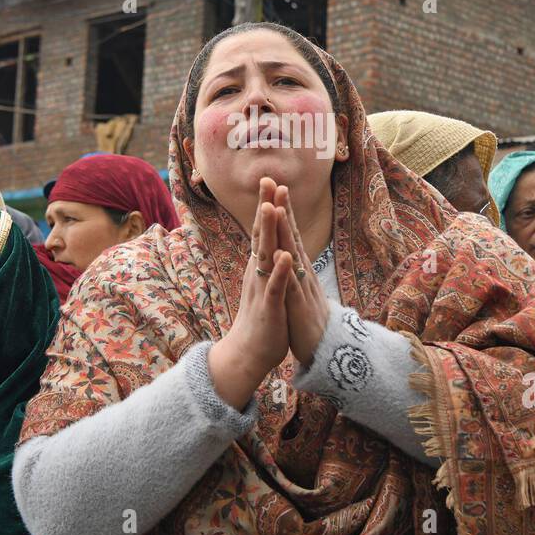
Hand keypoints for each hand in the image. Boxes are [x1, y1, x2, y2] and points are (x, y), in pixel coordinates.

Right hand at [207, 178, 292, 409]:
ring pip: (266, 255)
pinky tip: (287, 255)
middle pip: (262, 234)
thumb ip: (265, 263)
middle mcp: (258, 272)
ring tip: (273, 207)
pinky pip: (276, 287)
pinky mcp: (271, 307)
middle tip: (268, 179)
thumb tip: (266, 242)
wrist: (247, 355)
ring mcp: (263, 288)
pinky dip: (281, 271)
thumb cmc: (260, 319)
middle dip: (266, 207)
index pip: (264, 231)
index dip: (268, 205)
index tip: (271, 180)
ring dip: (270, 232)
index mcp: (259, 267)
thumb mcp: (263, 285)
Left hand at [273, 183, 329, 365]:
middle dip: (283, 210)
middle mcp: (303, 272)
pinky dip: (286, 270)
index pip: (290, 234)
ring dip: (285, 232)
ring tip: (276, 208)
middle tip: (277, 183)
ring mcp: (302, 287)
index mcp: (300, 268)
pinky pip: (292, 286)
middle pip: (292, 236)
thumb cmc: (309, 320)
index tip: (275, 187)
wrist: (326, 350)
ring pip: (292, 255)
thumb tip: (293, 252)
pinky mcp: (299, 306)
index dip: (282, 211)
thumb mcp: (301, 289)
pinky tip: (281, 255)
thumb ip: (297, 270)